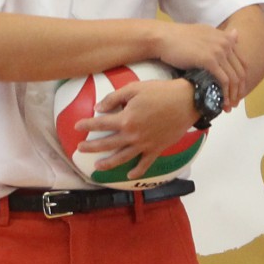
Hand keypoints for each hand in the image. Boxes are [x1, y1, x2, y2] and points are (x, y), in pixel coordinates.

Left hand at [83, 78, 201, 169]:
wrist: (186, 102)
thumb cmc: (160, 92)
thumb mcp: (134, 88)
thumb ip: (114, 98)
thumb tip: (98, 108)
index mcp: (126, 119)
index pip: (101, 124)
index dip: (87, 125)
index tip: (77, 126)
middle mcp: (133, 135)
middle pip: (107, 143)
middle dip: (91, 147)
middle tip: (80, 149)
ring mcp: (145, 144)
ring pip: (122, 157)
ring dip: (108, 163)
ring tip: (98, 167)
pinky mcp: (156, 149)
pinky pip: (145, 164)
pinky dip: (137, 171)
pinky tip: (129, 174)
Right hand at [151, 21, 245, 98]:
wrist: (163, 37)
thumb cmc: (178, 38)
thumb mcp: (203, 34)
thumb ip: (219, 37)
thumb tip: (236, 35)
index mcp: (224, 38)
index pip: (241, 63)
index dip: (241, 80)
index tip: (236, 93)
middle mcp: (225, 43)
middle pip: (239, 72)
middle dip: (238, 91)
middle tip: (234, 104)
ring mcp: (218, 51)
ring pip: (233, 78)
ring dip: (232, 95)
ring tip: (228, 107)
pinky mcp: (209, 60)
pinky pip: (223, 80)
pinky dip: (225, 94)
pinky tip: (221, 103)